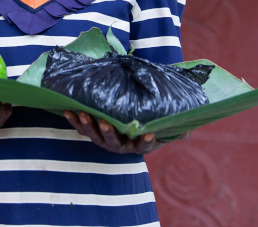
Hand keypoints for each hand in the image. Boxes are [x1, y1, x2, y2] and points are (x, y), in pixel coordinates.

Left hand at [64, 111, 190, 153]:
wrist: (131, 127)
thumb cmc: (149, 126)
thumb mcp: (162, 129)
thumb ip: (174, 129)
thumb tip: (189, 127)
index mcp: (138, 145)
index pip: (144, 146)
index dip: (146, 141)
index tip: (149, 133)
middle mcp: (121, 146)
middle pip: (114, 142)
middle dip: (109, 132)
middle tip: (105, 121)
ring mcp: (105, 141)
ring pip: (95, 136)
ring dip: (88, 125)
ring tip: (83, 114)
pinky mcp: (93, 133)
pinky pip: (82, 129)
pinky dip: (74, 121)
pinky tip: (68, 111)